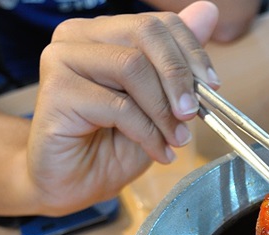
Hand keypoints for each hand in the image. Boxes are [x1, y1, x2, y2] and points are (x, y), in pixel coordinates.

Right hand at [28, 2, 219, 214]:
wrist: (74, 183)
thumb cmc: (114, 143)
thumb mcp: (159, 102)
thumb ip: (178, 60)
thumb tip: (208, 11)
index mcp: (104, 32)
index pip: (158, 23)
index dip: (192, 52)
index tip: (213, 86)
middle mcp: (78, 36)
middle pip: (145, 32)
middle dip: (179, 76)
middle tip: (193, 113)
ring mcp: (62, 59)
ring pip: (132, 66)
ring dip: (163, 110)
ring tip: (175, 139)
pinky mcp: (55, 91)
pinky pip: (117, 105)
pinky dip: (147, 133)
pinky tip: (157, 152)